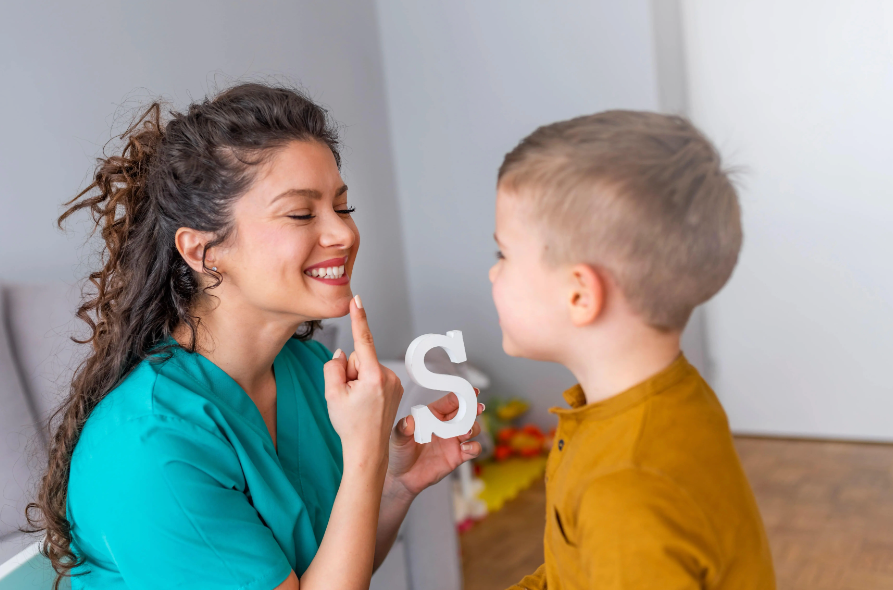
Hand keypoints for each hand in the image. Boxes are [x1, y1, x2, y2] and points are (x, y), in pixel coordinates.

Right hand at [323, 296, 403, 469]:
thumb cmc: (350, 424)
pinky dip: (367, 384)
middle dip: (351, 371)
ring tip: (358, 403)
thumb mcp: (332, 394)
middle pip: (360, 357)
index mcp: (373, 376)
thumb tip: (342, 354)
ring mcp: (395, 382)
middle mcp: (388, 376)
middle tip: (348, 396)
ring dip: (359, 379)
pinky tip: (366, 403)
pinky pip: (375, 375)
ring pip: (367, 367)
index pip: (364, 340)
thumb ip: (334, 368)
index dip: (359, 319)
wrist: (367, 450)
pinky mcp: (396, 388)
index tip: (357, 300)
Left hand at [385, 389, 483, 497]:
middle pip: (465, 413)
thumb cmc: (399, 453)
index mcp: (433, 415)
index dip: (461, 395)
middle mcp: (446, 426)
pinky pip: (473, 449)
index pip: (450, 402)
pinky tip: (465, 449)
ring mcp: (453, 440)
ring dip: (473, 427)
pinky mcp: (457, 456)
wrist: (403, 478)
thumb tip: (408, 421)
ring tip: (467, 432)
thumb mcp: (398, 439)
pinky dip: (474, 447)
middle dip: (473, 408)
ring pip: (472, 428)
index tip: (471, 391)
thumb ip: (402, 429)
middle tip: (477, 408)